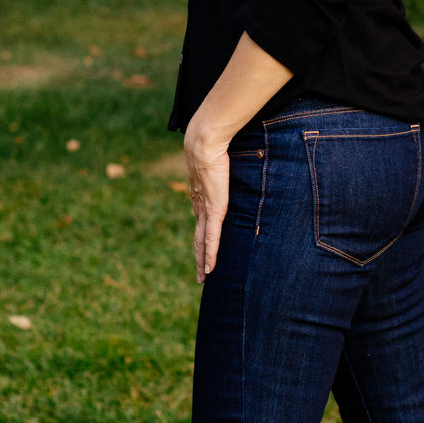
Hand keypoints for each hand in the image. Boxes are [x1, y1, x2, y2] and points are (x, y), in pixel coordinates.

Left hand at [184, 127, 229, 282]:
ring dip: (203, 261)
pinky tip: (210, 268)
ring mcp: (205, 211)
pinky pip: (211, 238)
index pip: (200, 224)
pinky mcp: (214, 211)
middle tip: (200, 276)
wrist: (203, 144)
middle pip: (198, 239)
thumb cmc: (211, 147)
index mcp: (200, 197)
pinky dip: (210, 254)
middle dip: (199, 258)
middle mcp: (199, 207)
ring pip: (202, 244)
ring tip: (203, 278)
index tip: (201, 252)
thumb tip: (226, 162)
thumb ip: (220, 169)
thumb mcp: (216, 162)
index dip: (200, 240)